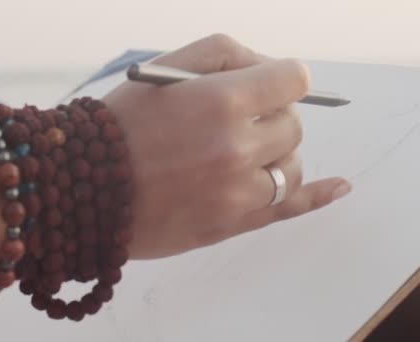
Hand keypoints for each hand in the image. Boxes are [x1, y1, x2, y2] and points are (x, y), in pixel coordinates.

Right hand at [103, 34, 350, 258]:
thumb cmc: (118, 125)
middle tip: (235, 119)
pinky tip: (340, 187)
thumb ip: (226, 53)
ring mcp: (237, 193)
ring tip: (242, 150)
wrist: (79, 190)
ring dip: (276, 151)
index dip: (280, 77)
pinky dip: (319, 196)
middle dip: (271, 115)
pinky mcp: (231, 224)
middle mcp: (237, 149)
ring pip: (291, 164)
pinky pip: (289, 209)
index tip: (268, 83)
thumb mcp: (164, 67)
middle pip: (292, 123)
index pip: (293, 79)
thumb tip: (273, 66)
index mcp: (221, 103)